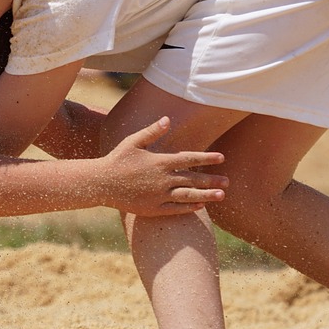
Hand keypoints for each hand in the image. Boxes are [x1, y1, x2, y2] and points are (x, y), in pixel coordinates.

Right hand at [104, 117, 227, 215]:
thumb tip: (167, 119)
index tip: (221, 157)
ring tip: (221, 195)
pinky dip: (189, 207)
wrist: (101, 183)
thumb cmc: (117, 160)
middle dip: (212, 180)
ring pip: (188, 196)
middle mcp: (162, 179)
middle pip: (193, 179)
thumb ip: (151, 131)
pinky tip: (201, 206)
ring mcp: (158, 195)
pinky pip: (176, 209)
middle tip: (227, 181)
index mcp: (159, 162)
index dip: (206, 158)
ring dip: (206, 195)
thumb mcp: (133, 142)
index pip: (189, 159)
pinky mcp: (153, 209)